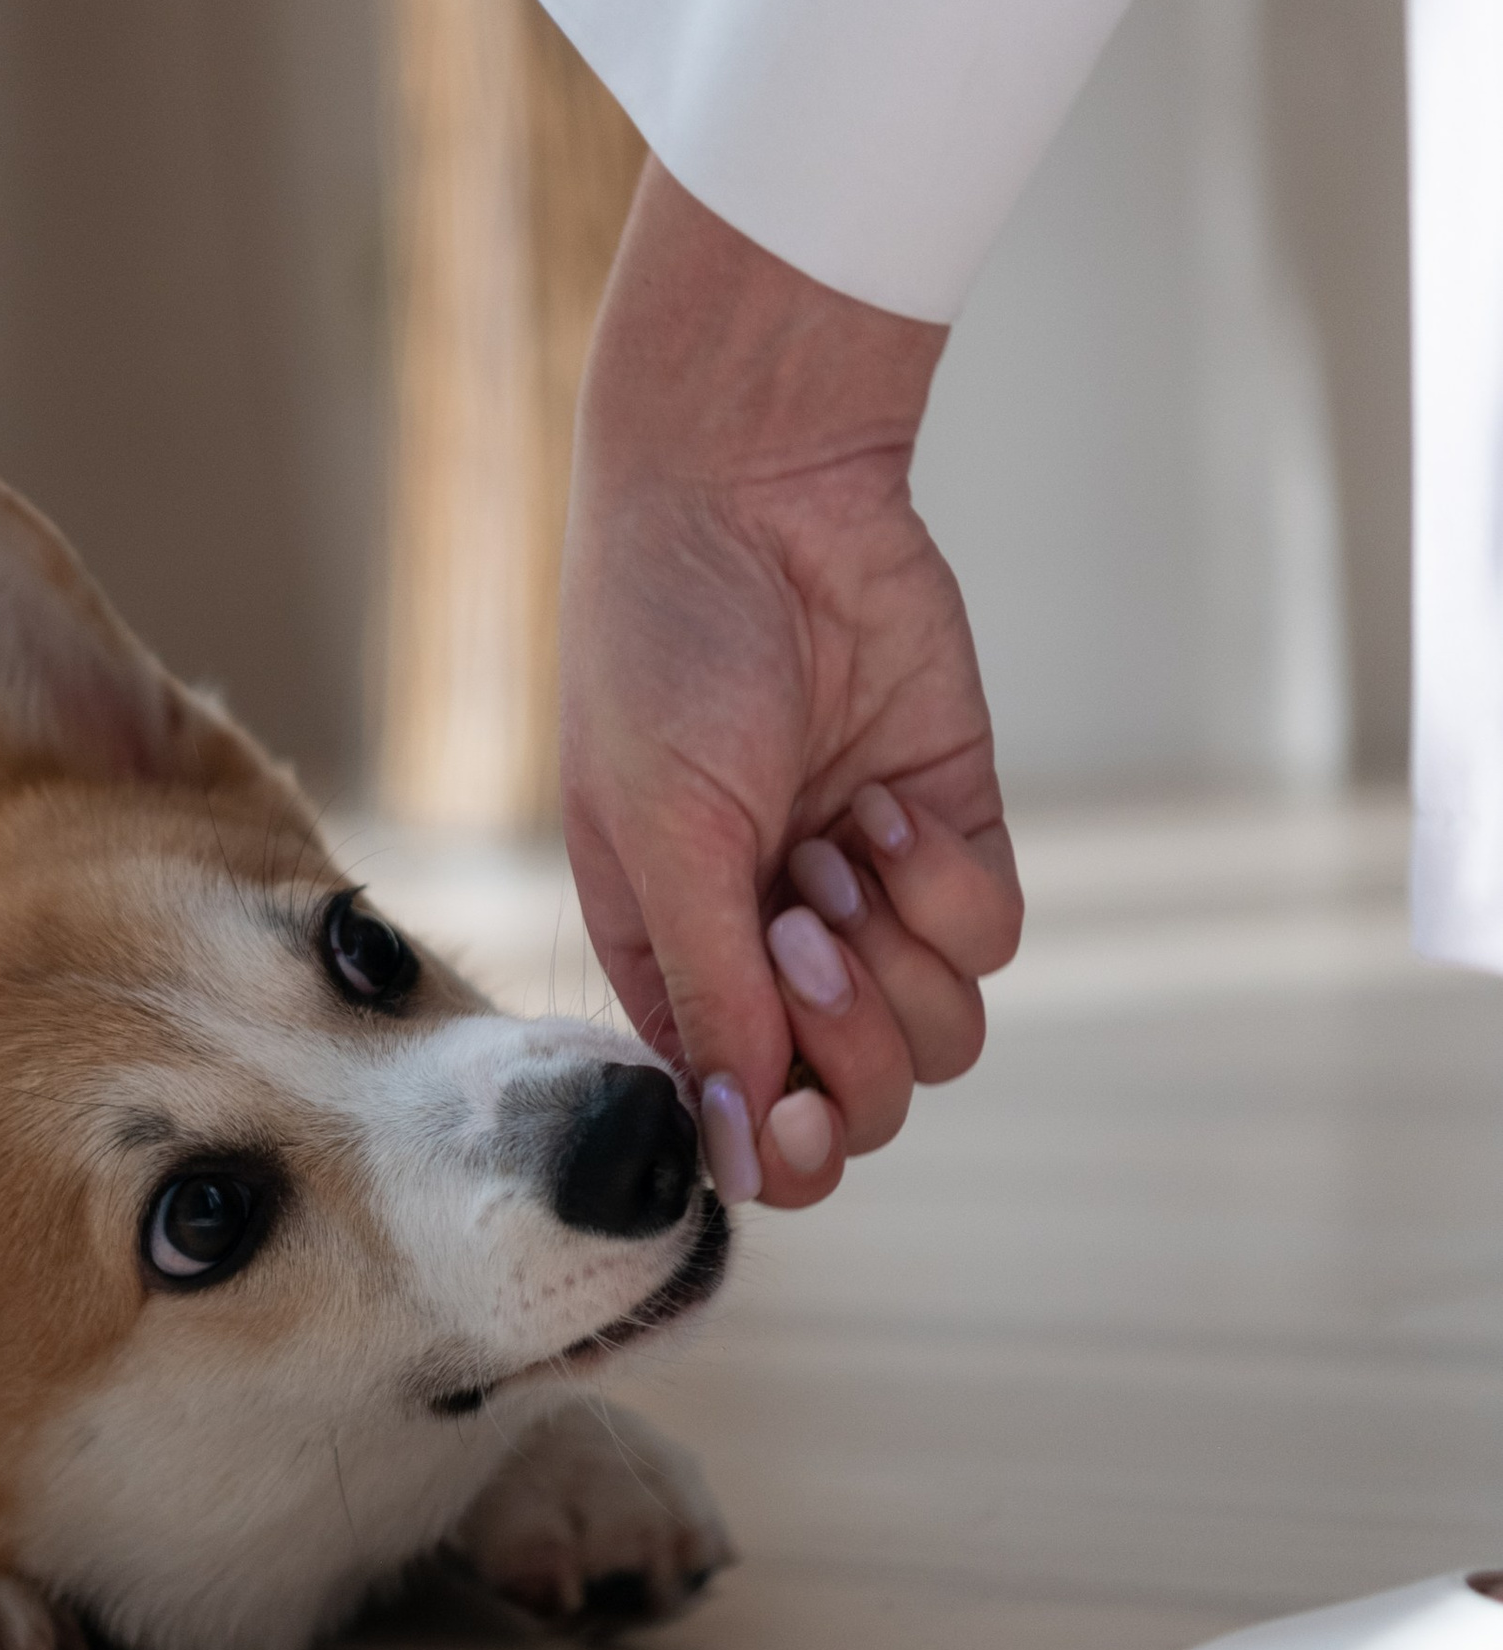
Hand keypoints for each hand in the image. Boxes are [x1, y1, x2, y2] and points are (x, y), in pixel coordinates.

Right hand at [561, 156, 1023, 1207]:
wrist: (753, 494)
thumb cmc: (663, 652)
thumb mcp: (659, 839)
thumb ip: (710, 1000)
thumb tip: (735, 1155)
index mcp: (676, 968)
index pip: (751, 1130)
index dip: (786, 1143)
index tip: (787, 1097)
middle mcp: (773, 953)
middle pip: (864, 1103)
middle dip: (844, 1037)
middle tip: (797, 923)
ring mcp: (870, 901)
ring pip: (941, 1039)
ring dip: (894, 961)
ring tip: (834, 851)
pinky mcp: (952, 837)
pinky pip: (989, 938)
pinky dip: (944, 888)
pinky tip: (885, 805)